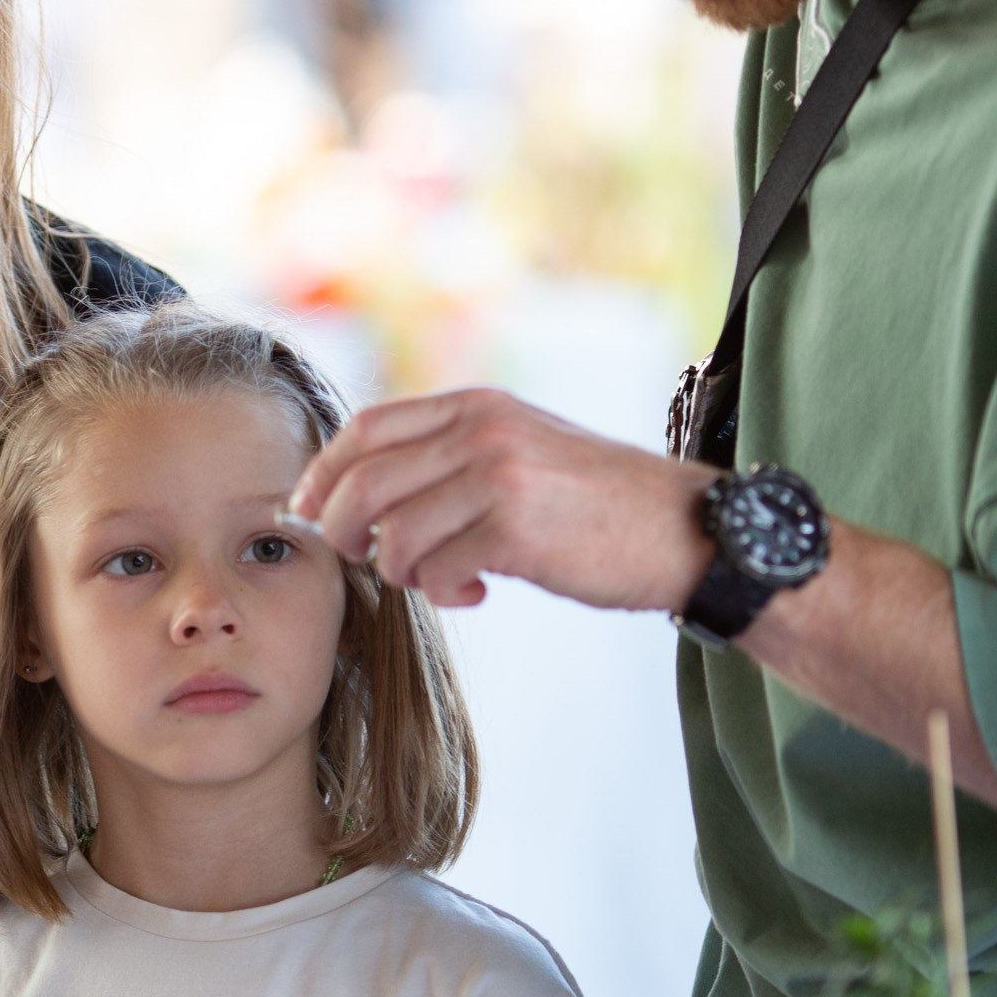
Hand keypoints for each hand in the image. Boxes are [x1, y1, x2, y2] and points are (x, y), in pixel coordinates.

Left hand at [289, 389, 715, 614]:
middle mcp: (482, 430)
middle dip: (340, 529)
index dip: (323, 474)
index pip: (366, 428)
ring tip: (436, 579)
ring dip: (399, 569)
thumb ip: (455, 455)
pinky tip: (476, 591)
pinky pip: (437, 567)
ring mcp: (499, 476)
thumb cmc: (598, 504)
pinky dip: (443, 589)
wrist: (687, 531)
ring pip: (393, 531)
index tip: (310, 512)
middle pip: (363, 480)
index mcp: (477, 405)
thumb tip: (367, 493)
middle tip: (360, 559)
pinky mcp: (516, 529)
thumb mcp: (522, 449)